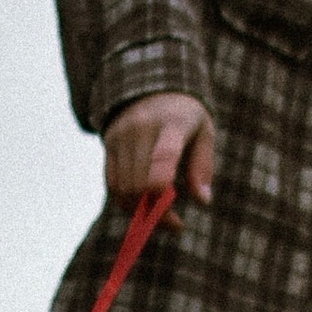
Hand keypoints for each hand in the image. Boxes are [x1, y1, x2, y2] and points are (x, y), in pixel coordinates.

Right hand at [103, 92, 214, 209]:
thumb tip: (203, 201)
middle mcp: (141, 128)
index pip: (163, 158)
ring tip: (162, 217)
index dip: (163, 191)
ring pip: (125, 189)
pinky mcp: (108, 144)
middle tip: (175, 225)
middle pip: (141, 185)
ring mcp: (121, 136)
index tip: (178, 218)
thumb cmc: (185, 116)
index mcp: (171, 123)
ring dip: (142, 212)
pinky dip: (126, 203)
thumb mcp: (203, 132)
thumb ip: (203, 166)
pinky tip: (143, 208)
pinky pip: (112, 185)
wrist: (150, 86)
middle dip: (158, 213)